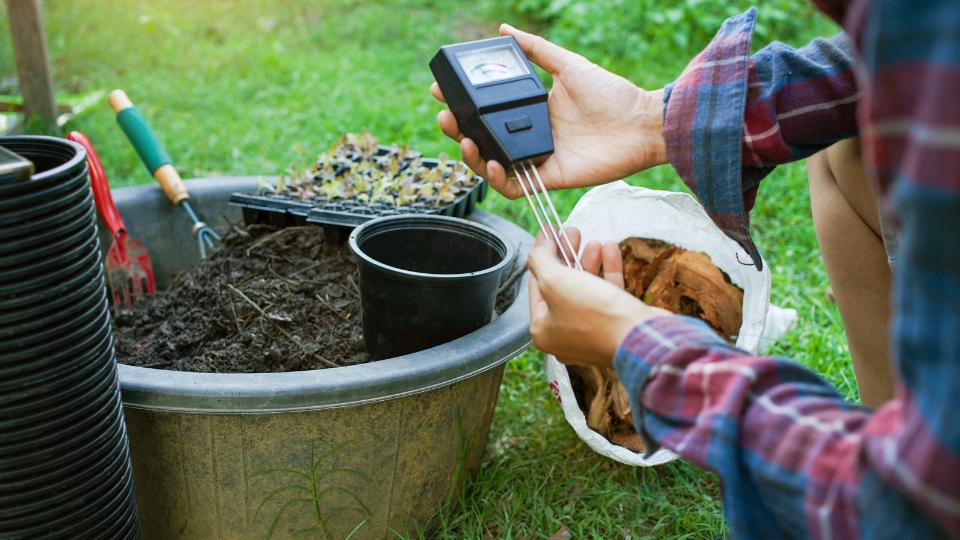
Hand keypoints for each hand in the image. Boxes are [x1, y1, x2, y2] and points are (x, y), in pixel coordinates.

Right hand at [430, 24, 667, 199]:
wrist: (642, 123)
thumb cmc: (612, 95)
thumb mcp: (568, 65)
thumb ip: (537, 50)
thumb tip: (503, 30)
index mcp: (531, 111)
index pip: (487, 111)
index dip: (462, 104)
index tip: (442, 90)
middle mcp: (529, 136)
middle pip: (482, 139)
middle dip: (458, 130)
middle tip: (445, 116)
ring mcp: (537, 159)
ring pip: (491, 165)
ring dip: (471, 156)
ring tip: (464, 139)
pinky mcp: (549, 178)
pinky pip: (515, 187)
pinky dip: (498, 180)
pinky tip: (491, 164)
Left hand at [527, 227, 670, 367]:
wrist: (640, 338)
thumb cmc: (594, 316)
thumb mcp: (555, 281)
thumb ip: (540, 260)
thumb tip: (540, 247)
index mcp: (543, 329)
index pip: (536, 285)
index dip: (542, 255)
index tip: (549, 233)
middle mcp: (564, 334)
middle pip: (561, 286)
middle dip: (567, 255)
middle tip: (572, 233)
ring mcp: (591, 332)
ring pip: (585, 288)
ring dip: (589, 261)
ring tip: (593, 241)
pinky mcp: (615, 326)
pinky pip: (607, 294)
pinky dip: (608, 271)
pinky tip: (610, 250)